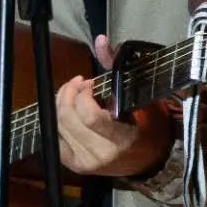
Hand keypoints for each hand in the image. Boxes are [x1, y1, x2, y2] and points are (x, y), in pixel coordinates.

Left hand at [55, 35, 175, 176]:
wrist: (150, 160)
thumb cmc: (150, 125)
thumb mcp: (142, 96)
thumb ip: (118, 67)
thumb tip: (100, 40)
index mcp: (121, 140)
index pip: (90, 117)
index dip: (82, 96)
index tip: (90, 83)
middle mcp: (100, 154)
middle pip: (68, 120)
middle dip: (68, 94)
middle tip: (79, 84)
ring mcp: (85, 162)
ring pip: (59, 127)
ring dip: (62, 105)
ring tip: (75, 95)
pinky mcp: (75, 166)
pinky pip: (55, 139)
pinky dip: (59, 121)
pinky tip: (71, 113)